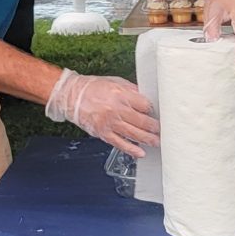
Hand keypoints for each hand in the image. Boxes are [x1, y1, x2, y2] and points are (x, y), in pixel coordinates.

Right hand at [44, 68, 161, 157]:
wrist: (71, 96)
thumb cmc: (92, 88)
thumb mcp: (114, 82)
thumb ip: (131, 90)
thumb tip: (146, 98)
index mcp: (121, 94)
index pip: (145, 105)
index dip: (153, 110)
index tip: (158, 114)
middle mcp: (117, 109)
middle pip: (143, 121)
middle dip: (155, 127)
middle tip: (163, 130)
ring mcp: (110, 122)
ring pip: (134, 134)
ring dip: (148, 139)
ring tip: (157, 142)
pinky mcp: (103, 133)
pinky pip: (120, 143)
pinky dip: (132, 149)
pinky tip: (141, 152)